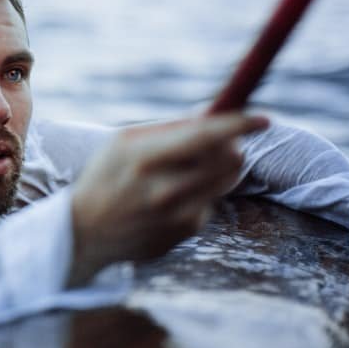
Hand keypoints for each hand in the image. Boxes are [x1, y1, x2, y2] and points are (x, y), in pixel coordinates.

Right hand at [67, 113, 268, 285]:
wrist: (84, 232)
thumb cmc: (107, 175)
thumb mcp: (124, 143)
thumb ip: (169, 128)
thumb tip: (214, 113)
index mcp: (144, 158)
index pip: (204, 137)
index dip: (238, 125)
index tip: (264, 119)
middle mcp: (163, 189)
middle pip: (229, 161)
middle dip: (234, 144)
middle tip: (223, 140)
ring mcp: (176, 216)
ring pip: (226, 181)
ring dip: (219, 168)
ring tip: (189, 168)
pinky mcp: (184, 234)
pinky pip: (210, 203)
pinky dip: (200, 194)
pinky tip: (170, 200)